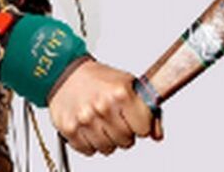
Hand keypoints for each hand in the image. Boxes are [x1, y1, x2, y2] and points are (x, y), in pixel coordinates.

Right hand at [46, 59, 164, 155]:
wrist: (66, 72)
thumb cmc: (98, 79)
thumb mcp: (128, 85)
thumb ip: (148, 111)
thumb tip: (157, 134)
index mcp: (121, 93)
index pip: (144, 129)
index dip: (140, 125)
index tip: (134, 118)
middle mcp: (103, 107)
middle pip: (127, 142)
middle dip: (124, 133)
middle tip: (116, 119)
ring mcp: (85, 120)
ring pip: (108, 149)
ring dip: (107, 139)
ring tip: (101, 122)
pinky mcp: (70, 130)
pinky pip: (89, 151)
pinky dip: (90, 142)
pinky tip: (89, 127)